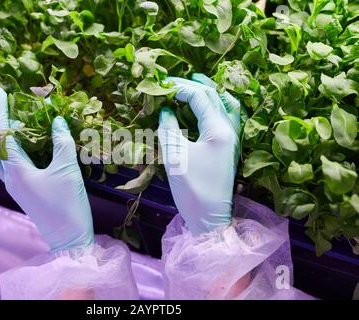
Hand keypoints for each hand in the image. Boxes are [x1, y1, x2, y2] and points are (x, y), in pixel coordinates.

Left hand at [0, 88, 93, 251]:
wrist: (69, 238)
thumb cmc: (67, 204)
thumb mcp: (67, 169)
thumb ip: (62, 142)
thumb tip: (57, 121)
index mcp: (16, 170)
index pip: (4, 133)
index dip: (3, 110)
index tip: (1, 90)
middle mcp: (10, 178)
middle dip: (0, 123)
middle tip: (7, 104)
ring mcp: (15, 187)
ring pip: (1, 158)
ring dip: (0, 140)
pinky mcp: (24, 192)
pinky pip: (10, 168)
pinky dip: (10, 154)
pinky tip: (14, 151)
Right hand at [158, 73, 240, 234]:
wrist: (210, 219)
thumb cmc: (193, 189)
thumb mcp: (175, 156)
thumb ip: (169, 128)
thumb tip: (165, 110)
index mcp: (219, 130)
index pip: (200, 97)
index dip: (180, 88)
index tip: (161, 85)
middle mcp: (230, 130)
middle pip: (215, 96)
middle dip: (194, 86)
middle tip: (175, 81)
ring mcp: (232, 140)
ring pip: (226, 105)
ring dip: (211, 92)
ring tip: (196, 83)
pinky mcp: (229, 149)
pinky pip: (227, 118)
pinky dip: (216, 106)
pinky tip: (206, 107)